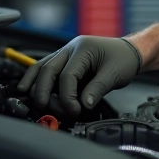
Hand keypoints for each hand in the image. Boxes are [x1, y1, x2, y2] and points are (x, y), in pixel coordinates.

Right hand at [16, 36, 141, 114]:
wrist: (130, 52)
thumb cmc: (124, 59)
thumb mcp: (115, 74)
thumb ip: (98, 89)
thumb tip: (83, 104)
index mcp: (83, 49)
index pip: (67, 75)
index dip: (68, 96)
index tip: (75, 110)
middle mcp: (70, 49)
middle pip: (48, 69)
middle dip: (43, 90)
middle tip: (44, 107)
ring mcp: (65, 54)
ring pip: (42, 67)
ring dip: (35, 84)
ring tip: (33, 100)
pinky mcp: (65, 62)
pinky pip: (46, 69)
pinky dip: (36, 79)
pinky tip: (27, 88)